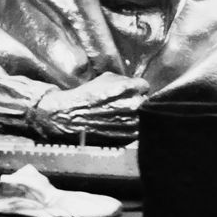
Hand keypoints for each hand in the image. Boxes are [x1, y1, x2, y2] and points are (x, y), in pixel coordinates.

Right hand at [27, 73, 147, 141]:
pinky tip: (116, 124)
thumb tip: (136, 84)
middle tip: (123, 103)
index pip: (144, 86)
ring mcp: (133, 124)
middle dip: (137, 101)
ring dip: (135, 115)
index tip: (128, 91)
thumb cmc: (86, 96)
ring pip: (144, 117)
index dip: (135, 88)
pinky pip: (137, 130)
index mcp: (131, 89)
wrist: (70, 117)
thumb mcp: (105, 78)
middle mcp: (135, 106)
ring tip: (118, 115)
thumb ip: (125, 80)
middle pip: (145, 101)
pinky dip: (130, 128)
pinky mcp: (128, 138)